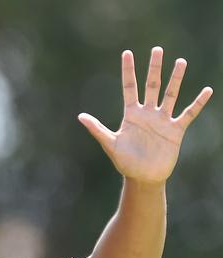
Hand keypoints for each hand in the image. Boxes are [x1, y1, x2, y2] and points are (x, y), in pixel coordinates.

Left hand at [78, 47, 212, 184]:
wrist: (143, 177)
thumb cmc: (124, 162)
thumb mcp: (110, 144)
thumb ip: (97, 129)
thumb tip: (80, 117)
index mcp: (131, 114)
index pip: (129, 87)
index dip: (128, 70)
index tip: (127, 53)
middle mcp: (147, 113)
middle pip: (151, 85)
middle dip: (154, 68)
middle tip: (157, 49)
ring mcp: (162, 120)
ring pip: (170, 94)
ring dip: (176, 79)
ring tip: (181, 62)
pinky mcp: (175, 130)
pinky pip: (188, 113)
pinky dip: (197, 103)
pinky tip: (207, 90)